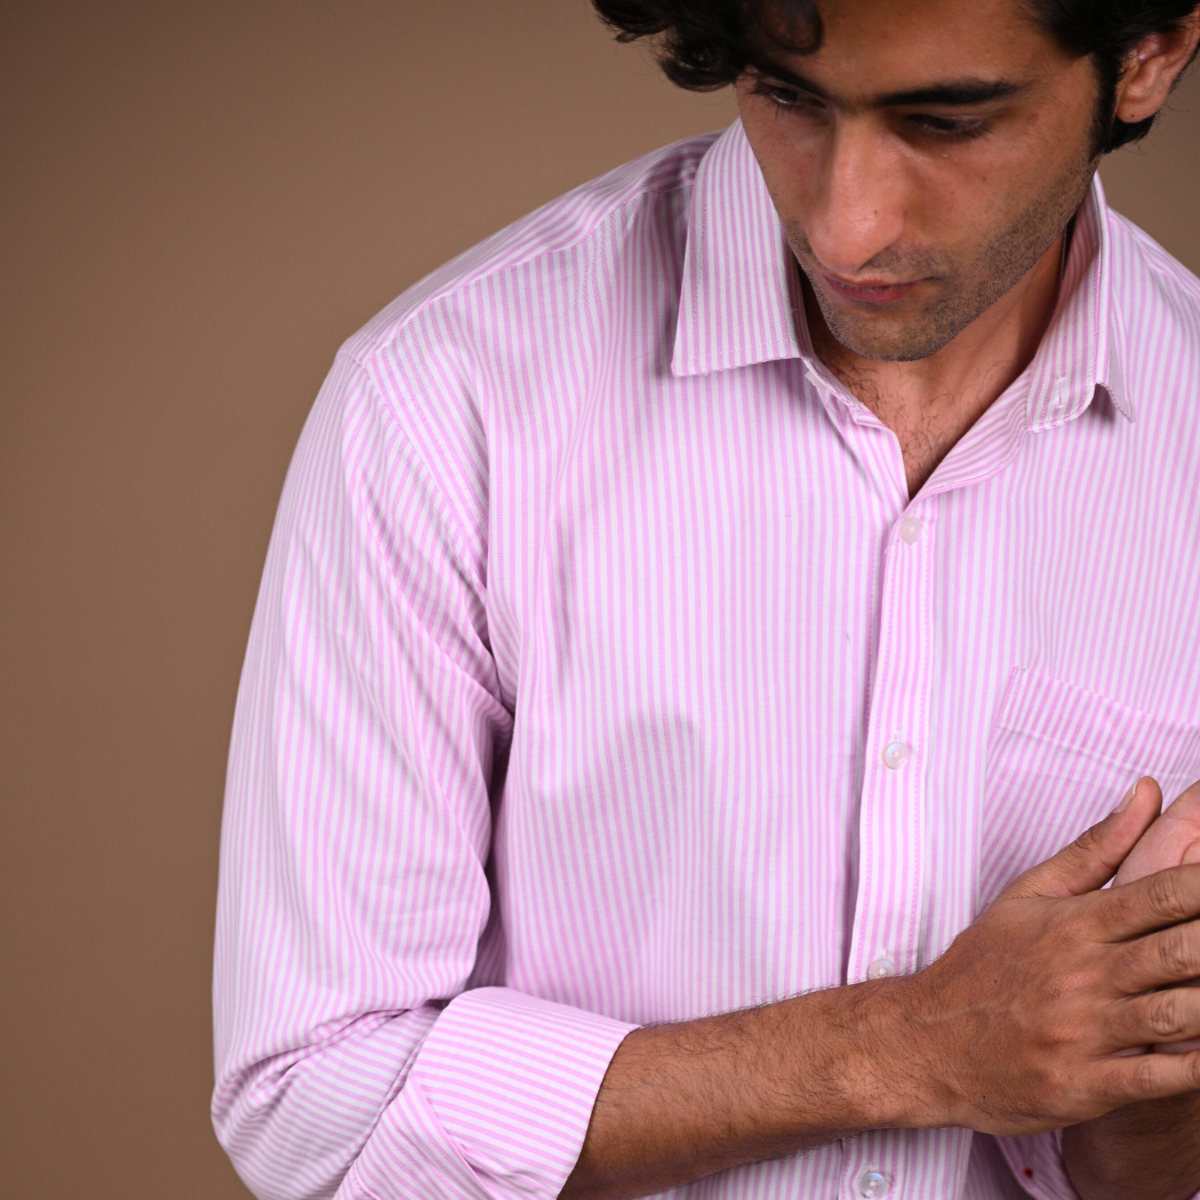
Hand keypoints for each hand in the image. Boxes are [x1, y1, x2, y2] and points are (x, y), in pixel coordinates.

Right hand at [891, 778, 1199, 1136]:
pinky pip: (1157, 1081)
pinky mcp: (1083, 1085)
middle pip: (1183, 950)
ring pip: (1179, 1015)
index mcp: (1074, 923)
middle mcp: (1082, 973)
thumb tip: (1146, 791)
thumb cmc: (981, 967)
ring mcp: (1083, 1030)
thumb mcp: (1027, 896)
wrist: (924, 1041)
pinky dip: (1196, 1070)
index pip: (1162, 894)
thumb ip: (1095, 849)